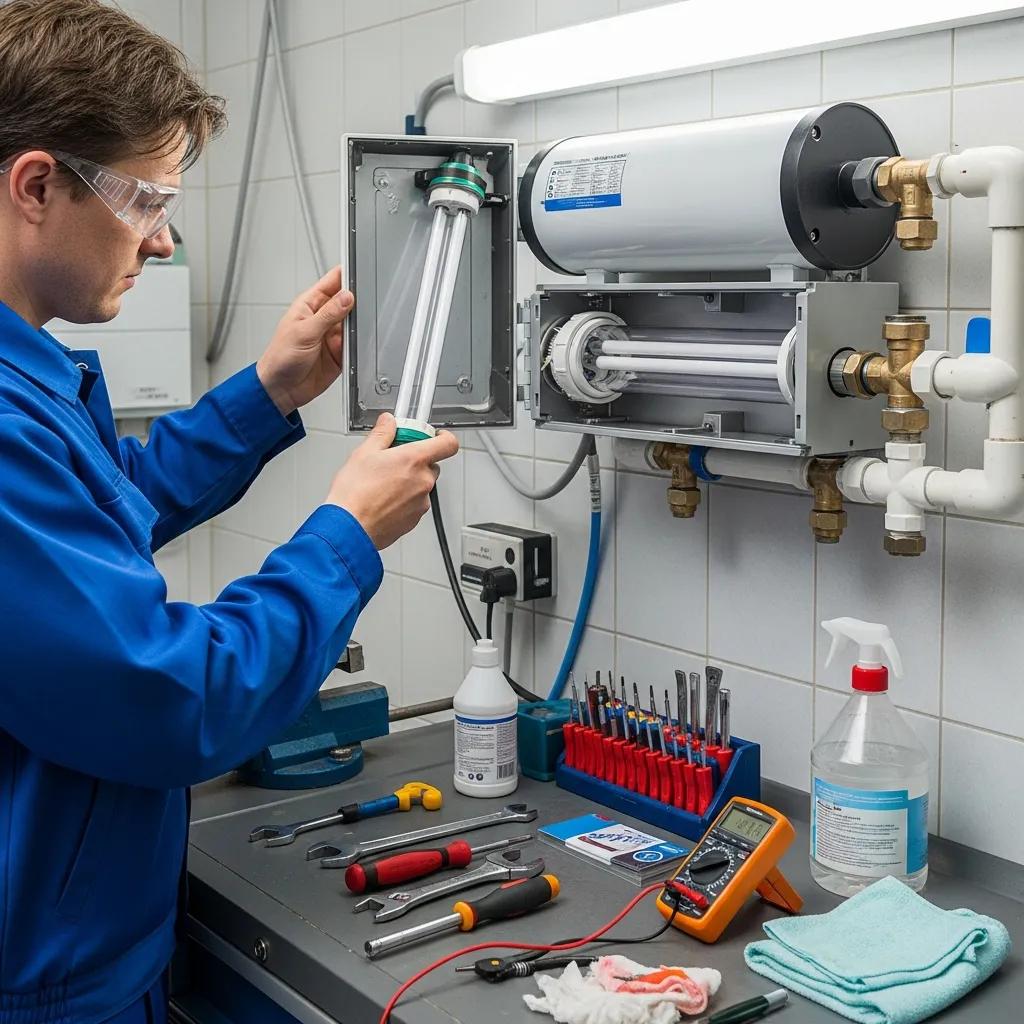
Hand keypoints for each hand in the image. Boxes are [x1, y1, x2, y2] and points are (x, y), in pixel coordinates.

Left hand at [256, 266, 353, 416]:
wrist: (281, 389)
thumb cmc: (280, 358)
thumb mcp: (304, 332)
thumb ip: (328, 314)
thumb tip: (347, 297)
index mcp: (310, 305)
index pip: (333, 282)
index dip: (347, 275)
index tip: (361, 272)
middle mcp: (323, 318)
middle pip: (349, 302)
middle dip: (359, 301)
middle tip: (367, 303)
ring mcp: (333, 335)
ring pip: (355, 323)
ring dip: (360, 325)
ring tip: (361, 328)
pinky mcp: (341, 353)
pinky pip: (357, 344)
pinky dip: (361, 344)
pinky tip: (360, 344)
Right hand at [327, 413, 459, 549]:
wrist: (349, 528)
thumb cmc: (355, 493)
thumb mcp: (364, 453)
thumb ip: (382, 433)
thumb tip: (388, 422)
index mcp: (414, 460)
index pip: (448, 444)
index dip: (443, 437)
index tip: (434, 436)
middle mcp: (423, 481)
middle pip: (432, 465)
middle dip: (416, 461)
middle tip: (394, 460)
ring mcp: (421, 502)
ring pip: (422, 485)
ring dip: (409, 481)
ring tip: (383, 483)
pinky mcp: (414, 519)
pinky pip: (415, 503)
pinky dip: (404, 500)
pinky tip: (383, 499)